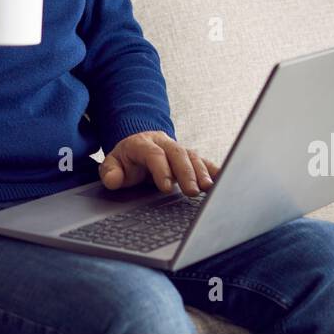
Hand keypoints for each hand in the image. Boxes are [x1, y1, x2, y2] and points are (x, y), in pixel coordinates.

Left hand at [98, 131, 218, 196]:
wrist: (137, 148)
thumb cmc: (126, 160)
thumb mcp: (112, 164)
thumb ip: (110, 172)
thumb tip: (113, 180)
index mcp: (142, 143)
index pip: (154, 154)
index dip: (161, 169)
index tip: (165, 187)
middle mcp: (163, 143)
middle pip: (177, 153)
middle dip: (186, 172)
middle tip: (191, 191)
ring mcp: (178, 149)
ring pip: (192, 156)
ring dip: (202, 172)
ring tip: (208, 188)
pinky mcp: (188, 157)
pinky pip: (203, 161)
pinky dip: (213, 169)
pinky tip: (223, 178)